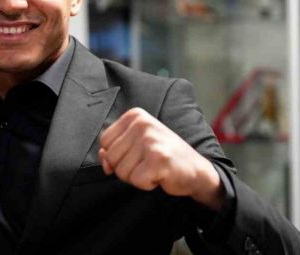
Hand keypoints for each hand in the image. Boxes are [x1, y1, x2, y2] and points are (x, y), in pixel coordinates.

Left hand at [98, 108, 223, 209]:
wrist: (196, 170)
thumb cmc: (164, 157)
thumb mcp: (137, 146)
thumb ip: (116, 149)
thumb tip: (103, 157)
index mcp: (135, 116)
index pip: (105, 141)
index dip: (116, 155)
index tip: (137, 155)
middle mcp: (142, 124)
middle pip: (112, 157)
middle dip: (127, 168)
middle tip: (147, 163)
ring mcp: (150, 140)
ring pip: (122, 171)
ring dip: (138, 177)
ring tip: (154, 168)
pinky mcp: (158, 158)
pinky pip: (136, 180)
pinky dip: (147, 184)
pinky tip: (160, 175)